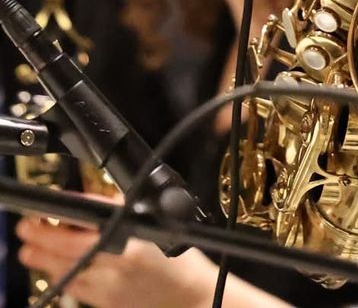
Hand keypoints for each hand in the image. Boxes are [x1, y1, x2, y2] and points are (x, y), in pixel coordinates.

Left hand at [16, 216, 217, 307]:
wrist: (188, 298)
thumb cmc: (177, 260)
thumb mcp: (155, 224)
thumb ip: (123, 213)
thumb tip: (92, 203)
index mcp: (135, 237)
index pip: (93, 219)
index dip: (66, 214)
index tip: (49, 206)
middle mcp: (120, 261)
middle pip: (72, 247)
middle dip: (45, 237)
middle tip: (27, 228)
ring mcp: (110, 285)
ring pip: (68, 270)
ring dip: (45, 259)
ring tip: (30, 250)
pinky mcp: (106, 303)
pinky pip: (76, 288)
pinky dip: (61, 277)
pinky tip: (53, 269)